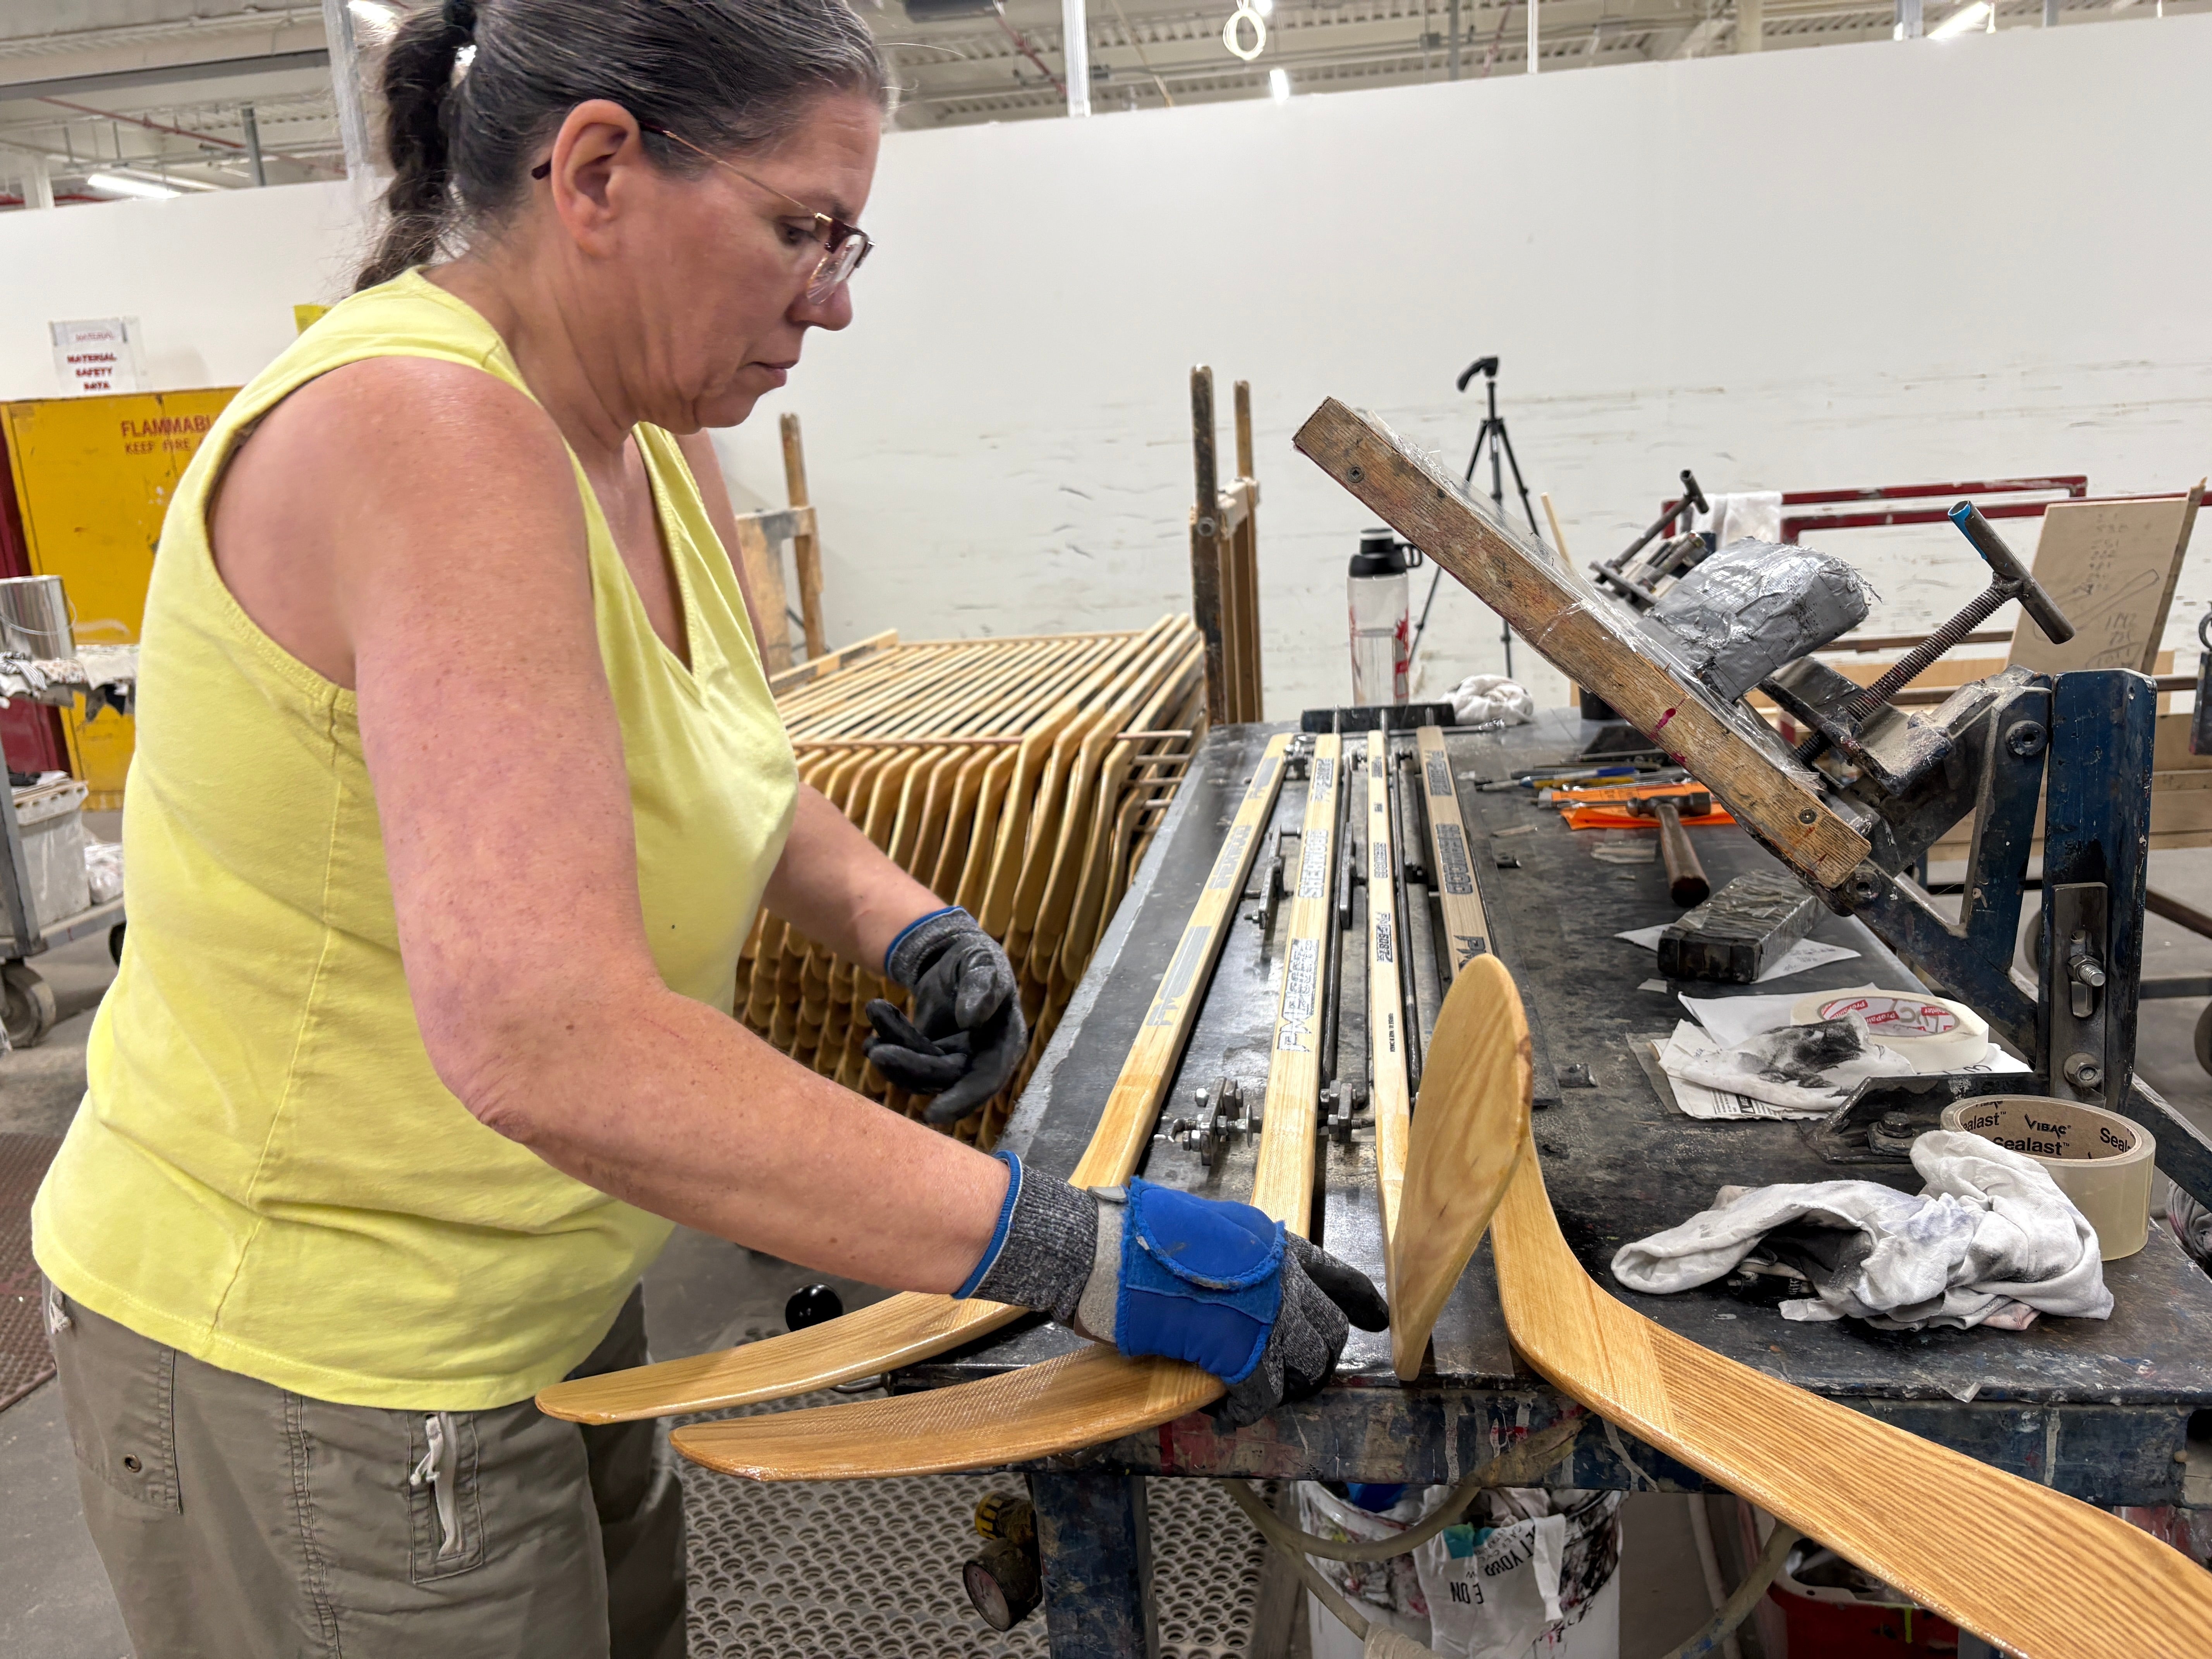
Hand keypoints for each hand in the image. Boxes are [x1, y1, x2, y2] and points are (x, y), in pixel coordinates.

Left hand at [869, 907, 1026, 1123]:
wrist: (951, 953)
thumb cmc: (974, 958)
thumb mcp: (982, 963)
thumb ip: (982, 987)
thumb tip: (971, 1019)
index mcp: (1006, 1041)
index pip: (986, 1079)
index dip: (962, 1099)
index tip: (931, 1114)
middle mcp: (981, 1058)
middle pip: (945, 1078)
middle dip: (909, 1066)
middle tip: (876, 1052)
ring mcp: (954, 1058)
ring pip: (920, 1071)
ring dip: (893, 1050)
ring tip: (876, 1009)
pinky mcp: (929, 1054)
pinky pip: (906, 1057)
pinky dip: (888, 1041)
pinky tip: (874, 1022)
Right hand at [953, 1159, 1388, 1427]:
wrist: (1101, 1249)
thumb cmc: (1135, 1239)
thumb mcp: (1203, 1239)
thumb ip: (1236, 1267)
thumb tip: (1242, 1297)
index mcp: (1271, 1242)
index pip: (1336, 1273)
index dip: (1361, 1301)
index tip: (1378, 1320)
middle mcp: (1280, 1274)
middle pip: (1327, 1330)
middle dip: (1316, 1361)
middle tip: (1296, 1380)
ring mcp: (1265, 1312)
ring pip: (1306, 1365)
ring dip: (1286, 1388)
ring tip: (1257, 1397)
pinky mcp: (1239, 1351)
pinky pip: (1262, 1394)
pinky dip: (1246, 1410)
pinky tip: (1224, 1414)